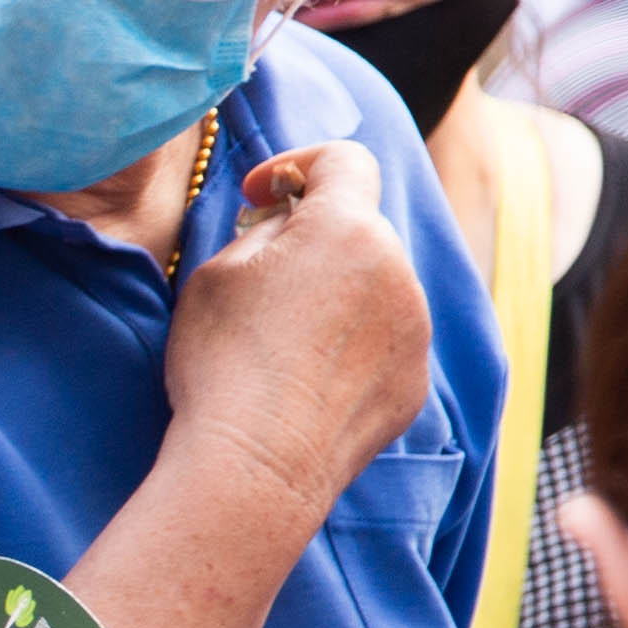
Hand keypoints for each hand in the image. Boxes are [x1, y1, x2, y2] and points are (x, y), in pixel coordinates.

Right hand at [167, 141, 435, 524]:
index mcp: (347, 228)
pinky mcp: (414, 382)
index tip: (261, 195)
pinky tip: (302, 386)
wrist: (256, 467)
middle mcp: (397, 269)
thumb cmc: (222, 365)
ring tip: (280, 347)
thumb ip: (260, 233)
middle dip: (315, 244)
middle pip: (359, 232)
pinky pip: (384, 345)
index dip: (299, 166)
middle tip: (259, 282)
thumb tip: (286, 227)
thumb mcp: (214, 276)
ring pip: (376, 291)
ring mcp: (414, 329)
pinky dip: (349, 352)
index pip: (344, 161)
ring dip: (336, 299)